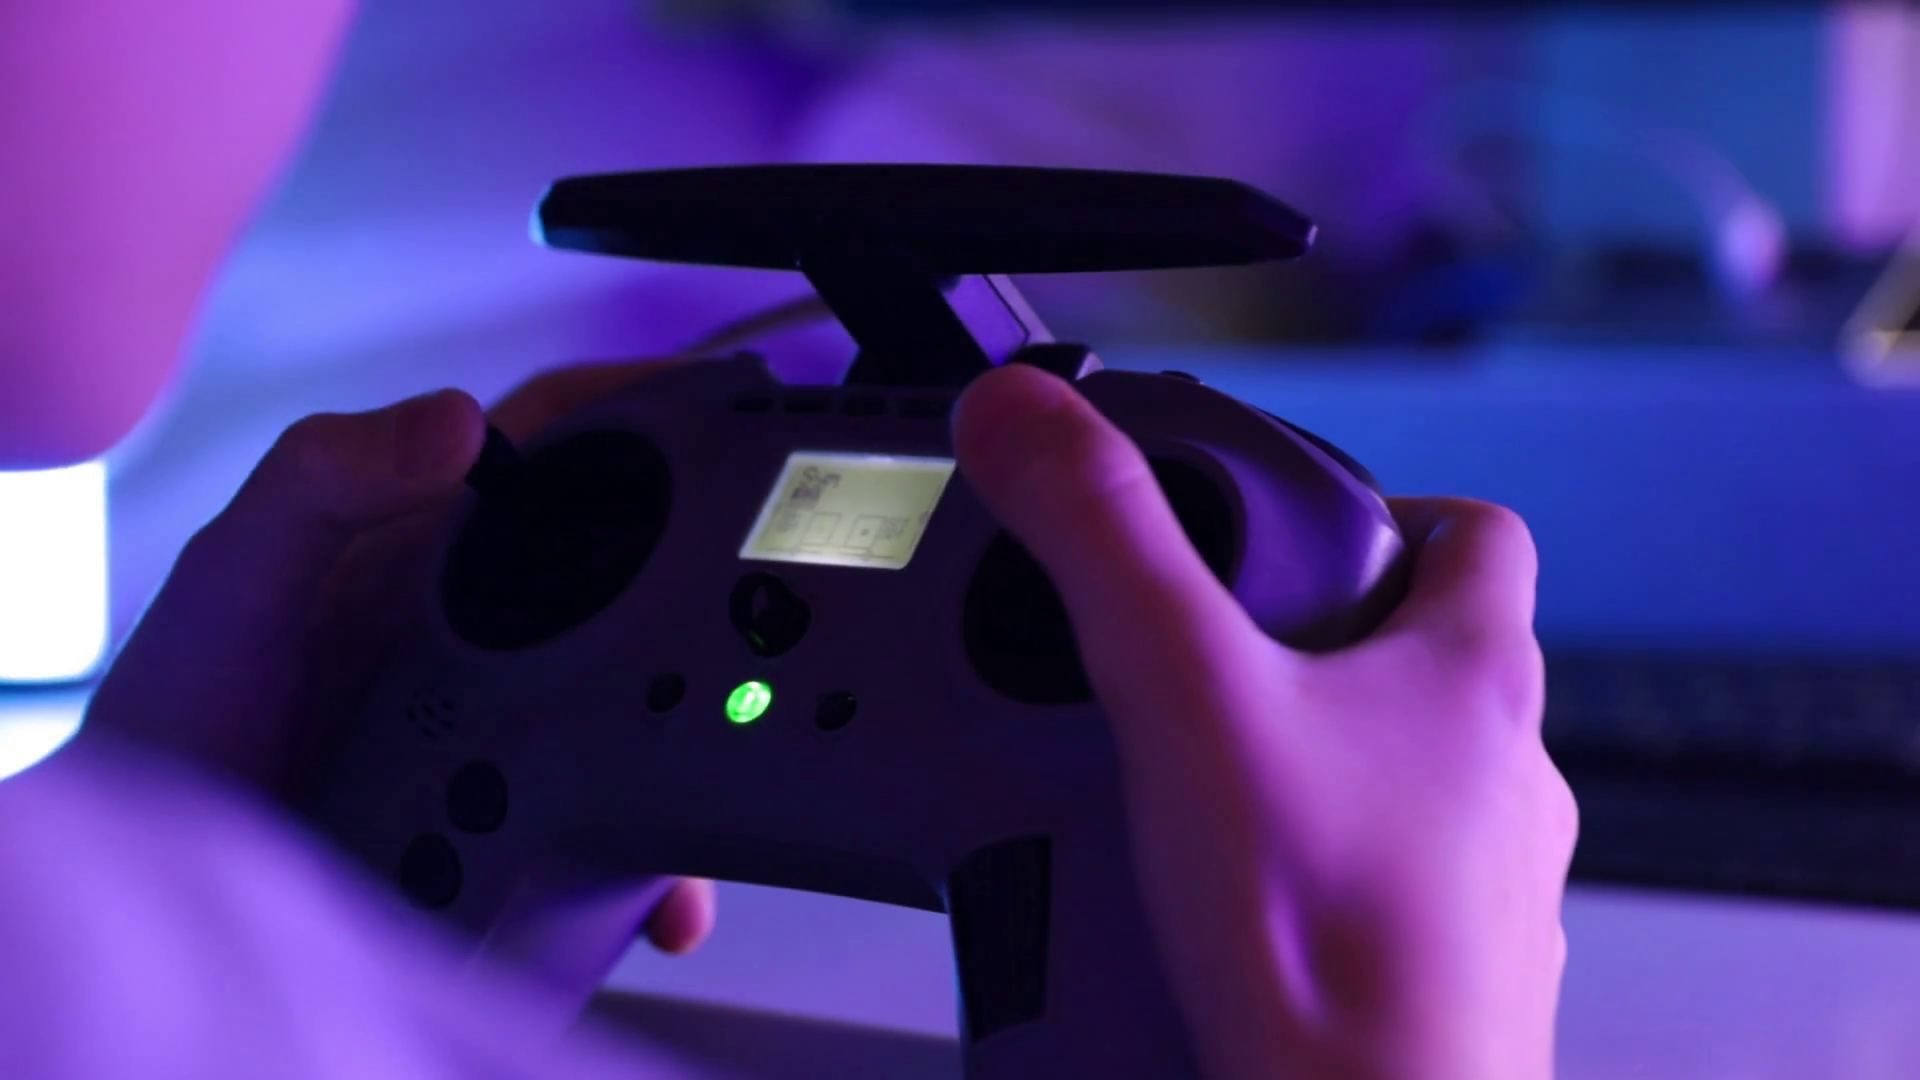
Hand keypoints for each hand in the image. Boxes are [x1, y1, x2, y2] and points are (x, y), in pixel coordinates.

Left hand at [79, 359, 716, 955]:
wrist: (178, 872)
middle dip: (710, 569)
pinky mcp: (520, 807)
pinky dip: (657, 860)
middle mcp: (483, 608)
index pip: (557, 440)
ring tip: (738, 752)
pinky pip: (618, 819)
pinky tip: (667, 898)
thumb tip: (457, 421)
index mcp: (426, 530)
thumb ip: (322, 480)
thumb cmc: (180, 716)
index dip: (643, 408)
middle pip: (630, 560)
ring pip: (642, 693)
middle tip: (778, 592)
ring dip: (700, 725)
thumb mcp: (238, 580)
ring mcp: (509, 709)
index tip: (728, 408)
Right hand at [954, 364, 1575, 1079]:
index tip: (1305, 520)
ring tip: (1196, 792)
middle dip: (1315, 646)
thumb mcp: (1185, 698)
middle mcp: (1503, 776)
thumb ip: (1102, 540)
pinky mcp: (1447, 974)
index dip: (1391, 503)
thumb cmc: (1330, 948)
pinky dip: (1314, 876)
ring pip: (1404, 783)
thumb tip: (1031, 417)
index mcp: (1470, 677)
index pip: (1474, 530)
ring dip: (1312, 768)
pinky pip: (1383, 889)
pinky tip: (1230, 910)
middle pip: (1425, 658)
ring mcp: (1486, 884)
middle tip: (1206, 661)